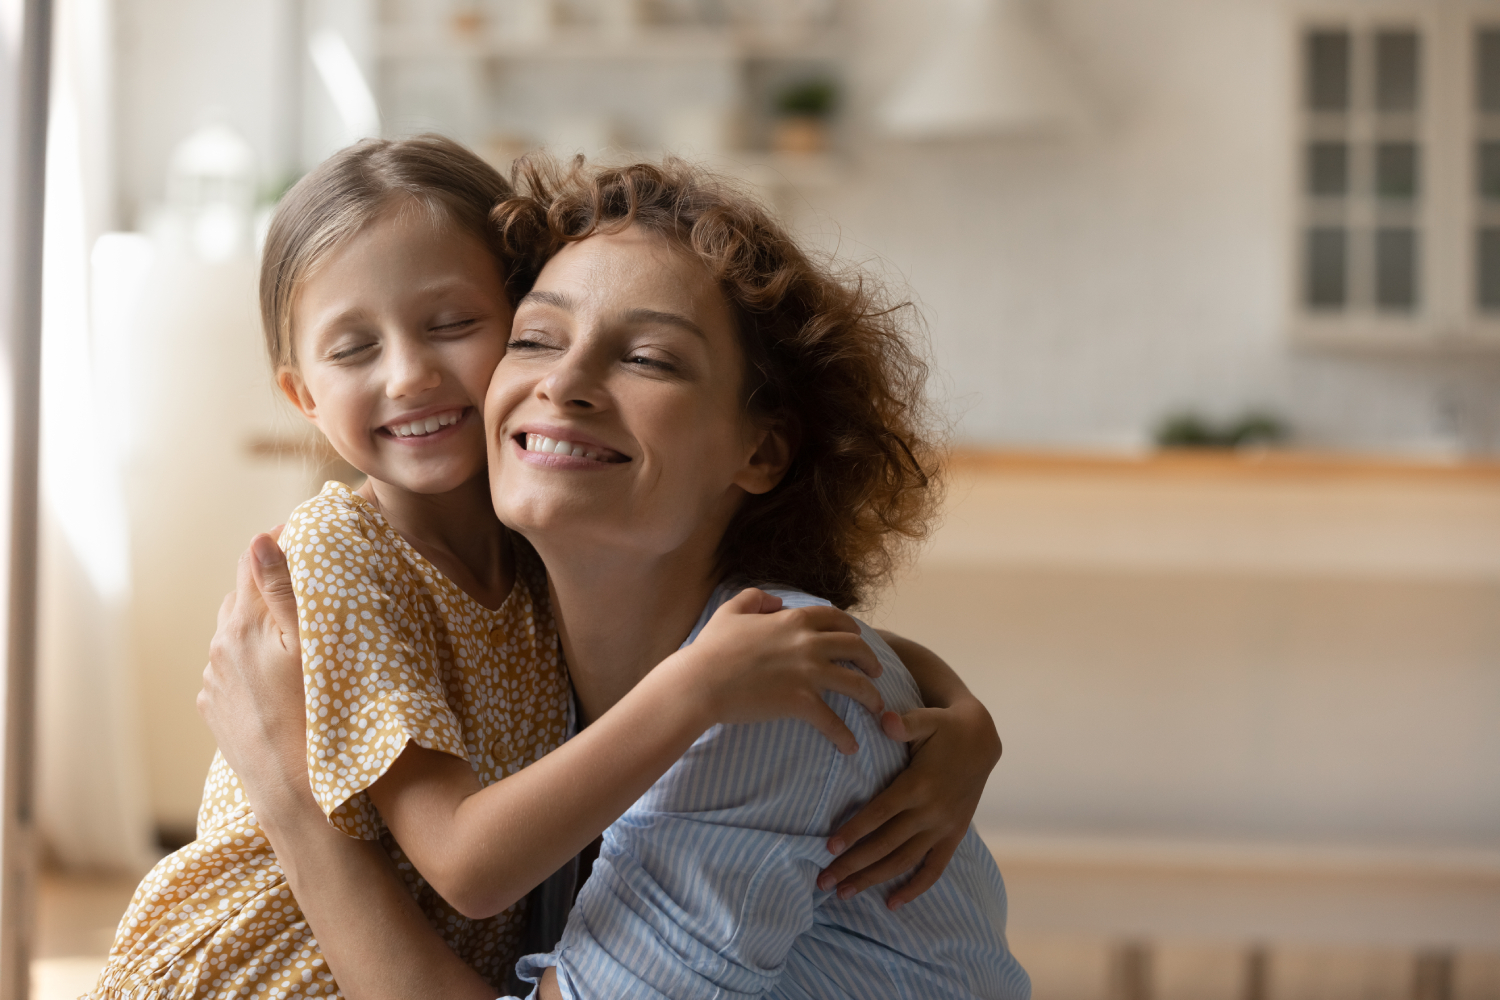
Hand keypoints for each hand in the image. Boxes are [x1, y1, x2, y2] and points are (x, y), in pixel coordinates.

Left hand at [198, 529, 307, 800]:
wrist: (296, 792)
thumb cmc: (318, 716)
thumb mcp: (312, 646)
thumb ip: (283, 590)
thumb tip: (259, 540)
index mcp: (244, 625)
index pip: (253, 562)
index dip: (281, 541)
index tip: (308, 533)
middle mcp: (219, 648)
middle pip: (241, 594)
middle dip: (270, 580)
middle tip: (310, 577)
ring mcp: (214, 680)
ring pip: (235, 632)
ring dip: (260, 620)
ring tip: (296, 627)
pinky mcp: (215, 708)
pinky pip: (231, 666)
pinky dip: (252, 656)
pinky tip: (280, 670)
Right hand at [659, 589, 885, 755]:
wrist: (700, 682)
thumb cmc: (711, 649)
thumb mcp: (731, 611)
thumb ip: (755, 597)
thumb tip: (776, 600)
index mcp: (794, 620)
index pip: (836, 619)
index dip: (852, 629)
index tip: (858, 639)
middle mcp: (808, 643)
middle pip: (856, 647)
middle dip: (871, 659)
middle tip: (877, 671)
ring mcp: (807, 673)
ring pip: (856, 684)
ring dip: (871, 696)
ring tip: (877, 707)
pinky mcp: (801, 702)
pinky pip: (833, 721)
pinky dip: (844, 736)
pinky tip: (850, 747)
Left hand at [817, 697, 1000, 908]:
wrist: (983, 740)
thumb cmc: (945, 728)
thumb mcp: (927, 719)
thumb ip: (905, 723)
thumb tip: (885, 719)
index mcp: (919, 784)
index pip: (880, 813)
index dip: (854, 830)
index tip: (829, 847)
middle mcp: (931, 811)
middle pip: (886, 844)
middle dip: (853, 864)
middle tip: (822, 880)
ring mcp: (943, 827)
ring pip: (904, 861)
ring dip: (873, 879)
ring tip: (843, 892)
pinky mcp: (954, 835)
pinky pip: (935, 868)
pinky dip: (915, 888)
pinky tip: (892, 903)